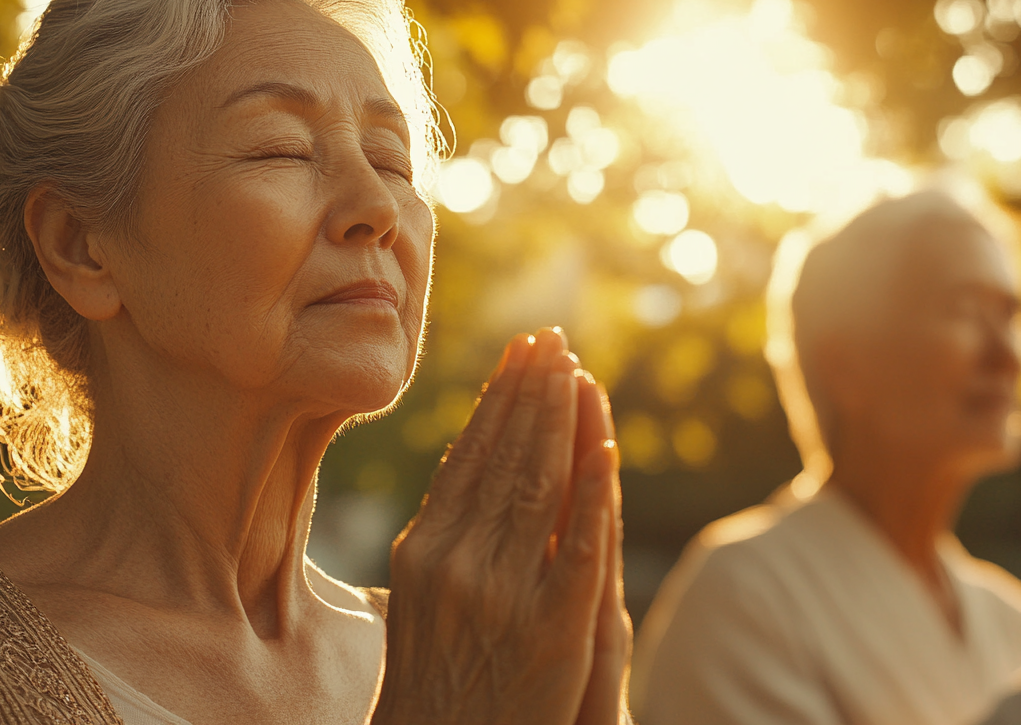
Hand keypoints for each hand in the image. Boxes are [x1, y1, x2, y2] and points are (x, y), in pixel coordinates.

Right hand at [373, 328, 622, 724]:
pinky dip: (591, 495)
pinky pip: (577, 549)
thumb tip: (466, 461)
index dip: (501, 398)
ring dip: (560, 421)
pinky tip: (602, 450)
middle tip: (553, 339)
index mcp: (425, 547)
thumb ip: (444, 533)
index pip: (471, 454)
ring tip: (577, 370)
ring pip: (539, 488)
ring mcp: (505, 592)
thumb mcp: (418, 598)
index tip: (523, 352)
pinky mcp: (553, 629)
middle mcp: (459, 560)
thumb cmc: (428, 680)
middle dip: (533, 392)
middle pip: (506, 458)